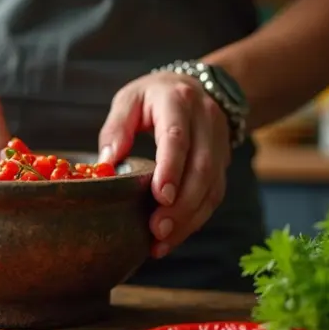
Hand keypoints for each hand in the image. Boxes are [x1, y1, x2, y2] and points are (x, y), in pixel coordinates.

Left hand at [98, 71, 231, 258]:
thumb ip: (116, 129)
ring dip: (189, 219)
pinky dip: (195, 220)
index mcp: (178, 101)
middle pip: (201, 167)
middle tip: (157, 230)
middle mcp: (206, 122)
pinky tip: (173, 237)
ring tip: (161, 242)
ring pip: (212, 186)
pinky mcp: (223, 164)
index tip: (160, 197)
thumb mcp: (129, 99)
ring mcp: (220, 144)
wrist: (198, 87)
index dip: (171, 168)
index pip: (178, 137)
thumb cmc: (155, 96)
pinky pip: (214, 196)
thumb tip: (105, 165)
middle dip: (181, 204)